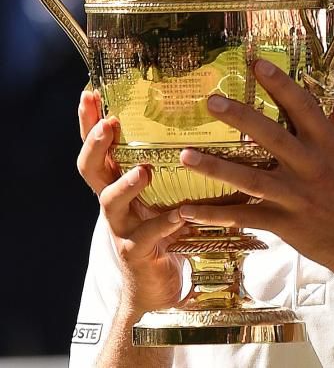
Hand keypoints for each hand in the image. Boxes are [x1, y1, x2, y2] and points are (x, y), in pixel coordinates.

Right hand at [77, 90, 186, 314]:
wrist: (157, 285)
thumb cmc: (163, 227)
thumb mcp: (162, 191)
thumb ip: (171, 164)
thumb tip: (201, 121)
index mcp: (117, 181)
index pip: (96, 146)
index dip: (88, 121)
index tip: (89, 93)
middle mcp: (112, 201)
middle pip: (90, 168)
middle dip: (95, 144)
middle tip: (109, 124)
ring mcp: (121, 227)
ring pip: (110, 201)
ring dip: (126, 184)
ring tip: (144, 171)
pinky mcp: (137, 251)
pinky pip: (148, 235)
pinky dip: (164, 223)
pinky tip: (181, 215)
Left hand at [178, 59, 333, 278]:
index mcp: (329, 144)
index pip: (302, 106)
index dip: (280, 84)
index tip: (256, 64)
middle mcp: (310, 166)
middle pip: (270, 137)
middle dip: (240, 117)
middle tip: (211, 101)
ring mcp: (295, 196)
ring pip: (250, 179)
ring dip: (216, 167)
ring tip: (185, 155)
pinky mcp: (285, 223)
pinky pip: (246, 217)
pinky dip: (216, 215)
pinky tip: (188, 210)